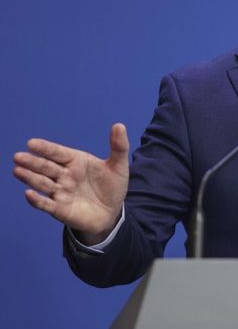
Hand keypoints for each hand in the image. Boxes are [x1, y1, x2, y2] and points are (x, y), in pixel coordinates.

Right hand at [13, 123, 129, 244]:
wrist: (112, 213)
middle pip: (46, 167)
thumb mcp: (118, 166)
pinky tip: (29, 194)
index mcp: (76, 161)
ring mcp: (61, 192)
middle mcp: (64, 176)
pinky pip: (46, 204)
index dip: (45, 148)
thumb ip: (118, 146)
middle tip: (18, 156)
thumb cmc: (112, 186)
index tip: (32, 143)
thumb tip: (119, 125)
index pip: (58, 153)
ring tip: (17, 170)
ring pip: (42, 184)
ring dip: (30, 178)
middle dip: (32, 162)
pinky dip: (37, 200)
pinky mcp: (60, 209)